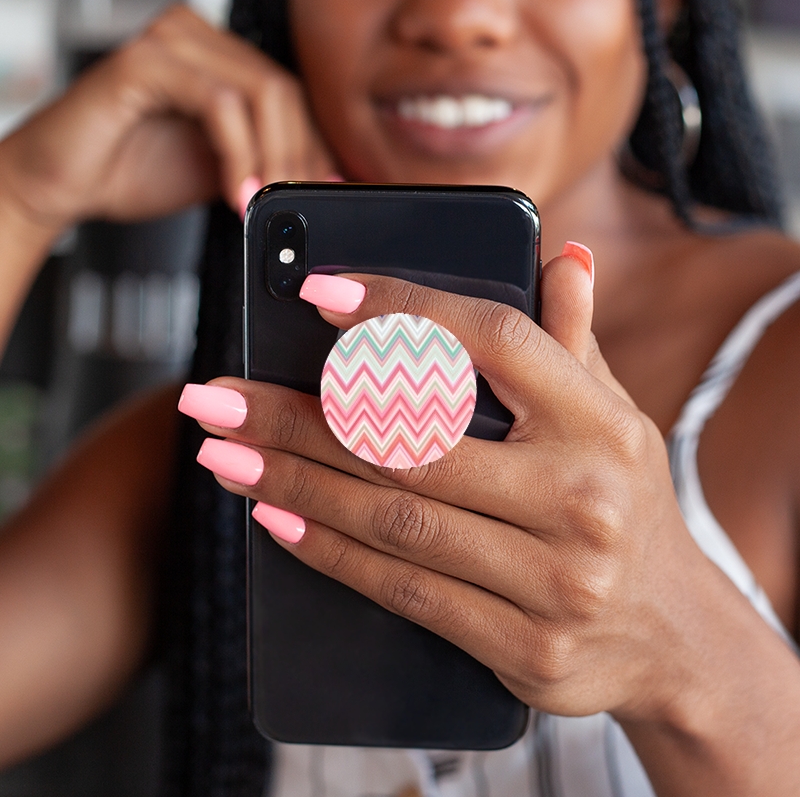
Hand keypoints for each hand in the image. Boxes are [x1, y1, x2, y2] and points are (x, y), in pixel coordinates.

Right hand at [0, 5, 335, 231]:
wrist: (64, 183)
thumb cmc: (131, 170)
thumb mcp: (220, 171)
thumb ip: (263, 164)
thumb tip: (315, 180)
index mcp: (218, 59)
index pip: (289, 96)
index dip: (313, 147)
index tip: (321, 192)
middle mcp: (197, 39)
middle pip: (283, 92)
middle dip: (298, 158)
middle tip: (293, 204)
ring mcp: (170, 43)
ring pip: (260, 93)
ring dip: (273, 158)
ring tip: (263, 203)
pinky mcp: (145, 62)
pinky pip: (219, 103)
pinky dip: (238, 154)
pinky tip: (236, 192)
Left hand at [184, 251, 715, 727]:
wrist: (672, 633)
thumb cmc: (623, 502)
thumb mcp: (614, 416)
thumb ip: (572, 340)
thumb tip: (560, 257)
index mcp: (602, 422)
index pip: (492, 341)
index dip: (401, 312)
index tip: (316, 293)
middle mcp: (582, 497)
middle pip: (413, 441)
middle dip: (298, 415)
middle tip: (214, 393)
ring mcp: (556, 579)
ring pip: (395, 519)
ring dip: (293, 481)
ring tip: (221, 451)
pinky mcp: (526, 647)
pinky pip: (406, 592)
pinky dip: (331, 551)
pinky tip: (275, 517)